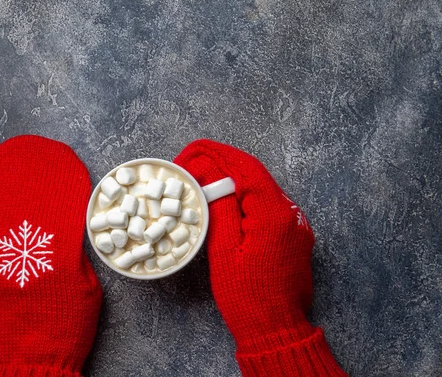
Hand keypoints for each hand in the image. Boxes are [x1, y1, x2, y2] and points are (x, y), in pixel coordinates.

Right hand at [175, 139, 345, 375]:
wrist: (276, 331)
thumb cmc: (247, 297)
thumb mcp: (224, 251)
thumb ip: (221, 208)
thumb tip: (211, 176)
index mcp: (274, 214)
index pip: (245, 167)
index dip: (215, 154)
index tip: (189, 154)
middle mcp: (290, 214)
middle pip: (254, 174)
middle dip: (220, 164)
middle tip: (189, 167)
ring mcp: (295, 225)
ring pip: (260, 189)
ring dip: (231, 180)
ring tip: (201, 181)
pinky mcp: (293, 236)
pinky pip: (266, 206)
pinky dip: (244, 198)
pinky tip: (223, 202)